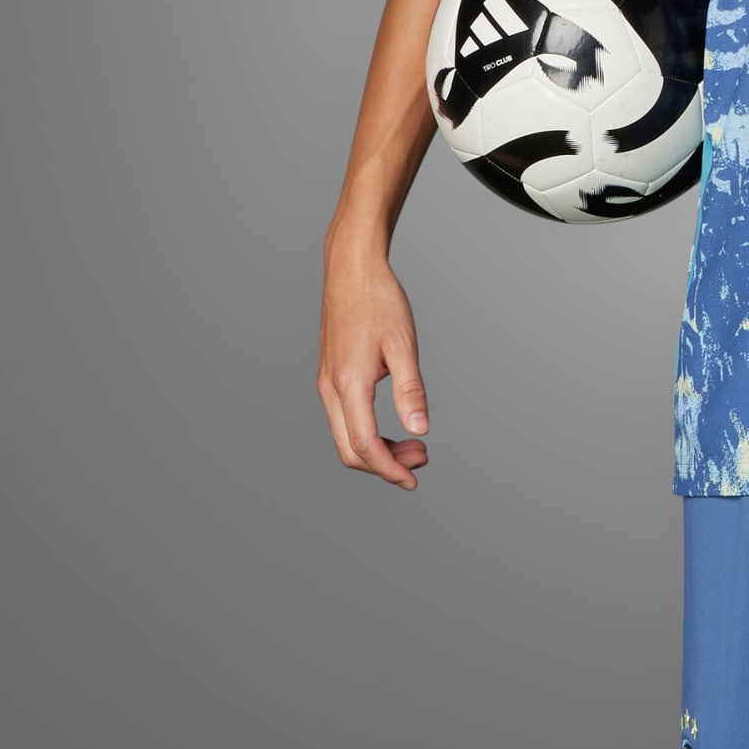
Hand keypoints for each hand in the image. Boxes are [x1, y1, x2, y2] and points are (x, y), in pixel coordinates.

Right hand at [317, 234, 430, 488]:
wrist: (350, 269)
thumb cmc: (379, 300)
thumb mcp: (403, 344)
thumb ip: (411, 390)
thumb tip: (420, 430)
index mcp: (348, 383)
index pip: (365, 445)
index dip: (389, 469)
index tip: (413, 479)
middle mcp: (330, 388)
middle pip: (350, 450)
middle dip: (385, 464)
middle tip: (422, 458)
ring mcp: (326, 383)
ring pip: (345, 436)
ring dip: (377, 449)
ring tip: (414, 444)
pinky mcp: (329, 376)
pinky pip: (343, 419)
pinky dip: (367, 432)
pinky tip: (392, 425)